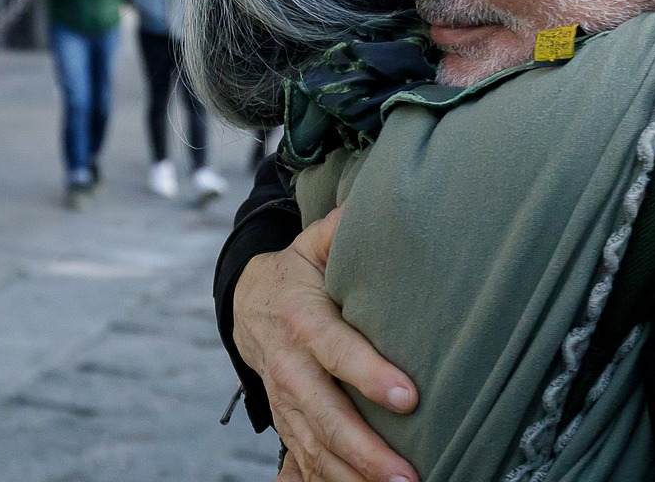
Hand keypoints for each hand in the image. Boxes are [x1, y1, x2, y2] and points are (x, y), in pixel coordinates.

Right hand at [234, 208, 418, 481]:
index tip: (409, 397)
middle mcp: (289, 365)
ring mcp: (284, 399)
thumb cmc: (297, 272)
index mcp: (301, 318)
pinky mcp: (286, 420)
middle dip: (364, 449)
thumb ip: (342, 227)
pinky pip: (303, 460)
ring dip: (352, 474)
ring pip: (314, 446)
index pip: (337, 350)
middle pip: (324, 414)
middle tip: (406, 474)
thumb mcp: (314, 244)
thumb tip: (374, 201)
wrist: (245, 303)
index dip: (369, 374)